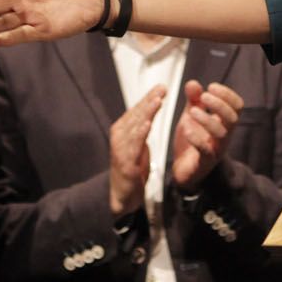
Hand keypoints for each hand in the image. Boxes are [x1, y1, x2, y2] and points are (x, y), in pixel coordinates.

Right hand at [110, 85, 165, 215]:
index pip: (137, 109)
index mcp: (123, 130)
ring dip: (146, 112)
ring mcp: (121, 149)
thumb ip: (142, 127)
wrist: (122, 195)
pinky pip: (133, 146)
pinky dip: (140, 134)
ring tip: (157, 101)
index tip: (162, 87)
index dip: (149, 97)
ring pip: (135, 126)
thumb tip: (149, 109)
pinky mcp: (125, 163)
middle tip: (162, 89)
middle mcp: (119, 136)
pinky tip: (147, 124)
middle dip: (149, 100)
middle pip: (136, 114)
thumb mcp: (139, 144)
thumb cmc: (132, 167)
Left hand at [171, 80, 242, 190]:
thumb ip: (193, 100)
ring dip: (207, 120)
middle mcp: (224, 135)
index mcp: (224, 122)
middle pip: (233, 118)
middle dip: (220, 105)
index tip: (211, 86)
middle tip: (204, 96)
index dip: (227, 94)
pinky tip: (187, 129)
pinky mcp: (205, 161)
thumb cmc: (192, 141)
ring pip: (221, 133)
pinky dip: (197, 139)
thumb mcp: (191, 116)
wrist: (184, 170)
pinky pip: (206, 151)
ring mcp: (216, 149)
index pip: (237, 106)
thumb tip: (193, 83)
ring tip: (192, 112)